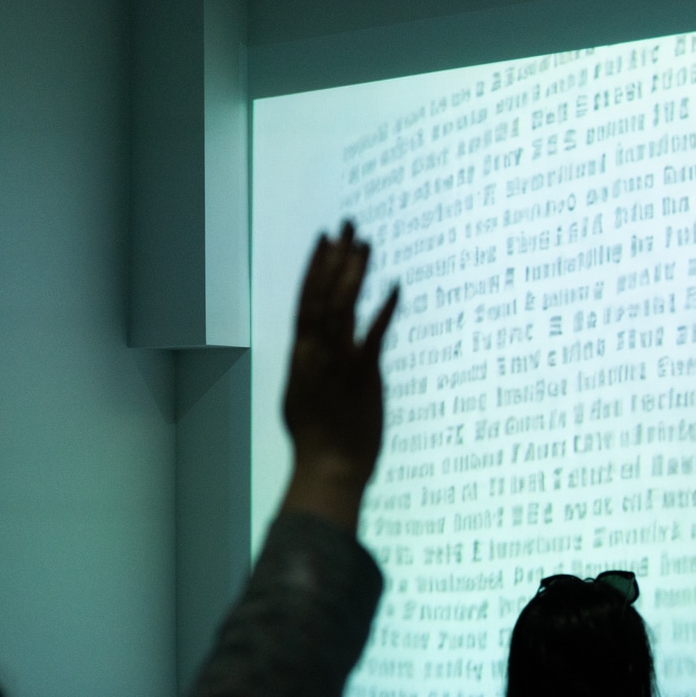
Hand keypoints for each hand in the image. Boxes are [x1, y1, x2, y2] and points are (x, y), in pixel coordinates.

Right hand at [279, 222, 398, 529]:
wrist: (329, 471)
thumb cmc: (318, 444)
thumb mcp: (304, 399)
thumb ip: (312, 369)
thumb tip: (317, 349)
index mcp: (301, 356)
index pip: (305, 301)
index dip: (315, 268)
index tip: (325, 239)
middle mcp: (316, 353)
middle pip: (322, 295)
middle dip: (334, 258)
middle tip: (347, 226)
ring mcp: (339, 362)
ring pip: (343, 307)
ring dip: (353, 274)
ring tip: (364, 243)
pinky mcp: (364, 376)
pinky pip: (374, 336)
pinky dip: (384, 311)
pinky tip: (394, 287)